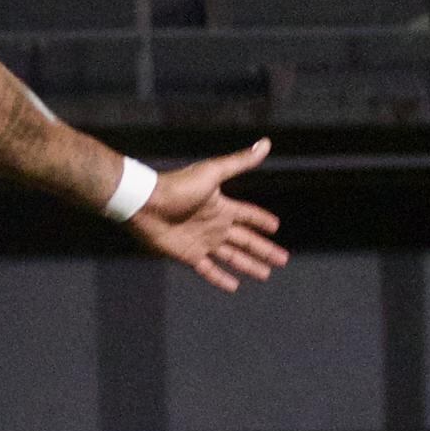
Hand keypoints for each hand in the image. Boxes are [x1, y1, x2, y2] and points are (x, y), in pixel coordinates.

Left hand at [129, 139, 289, 291]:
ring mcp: (203, 242)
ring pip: (233, 257)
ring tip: (265, 275)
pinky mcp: (189, 255)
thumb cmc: (177, 186)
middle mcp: (215, 226)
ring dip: (249, 265)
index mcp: (222, 207)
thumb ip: (240, 162)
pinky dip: (221, 278)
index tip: (276, 227)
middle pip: (246, 240)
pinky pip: (209, 270)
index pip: (249, 215)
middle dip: (264, 250)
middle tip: (283, 260)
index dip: (262, 221)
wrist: (146, 204)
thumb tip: (266, 143)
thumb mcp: (212, 172)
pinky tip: (234, 287)